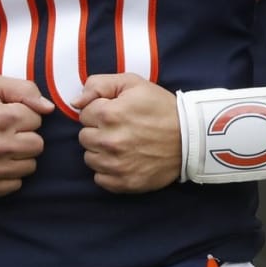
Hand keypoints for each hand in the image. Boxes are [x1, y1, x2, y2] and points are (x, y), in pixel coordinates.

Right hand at [0, 75, 53, 195]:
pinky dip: (9, 175)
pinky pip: (15, 185)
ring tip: (3, 148)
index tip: (9, 116)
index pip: (37, 120)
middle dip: (26, 137)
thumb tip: (48, 108)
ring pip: (30, 166)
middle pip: (38, 145)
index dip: (25, 116)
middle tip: (8, 133)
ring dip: (20, 157)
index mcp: (1, 118)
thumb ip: (24, 89)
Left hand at [76, 72, 180, 192]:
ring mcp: (115, 164)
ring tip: (124, 144)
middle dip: (99, 131)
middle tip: (121, 128)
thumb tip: (75, 102)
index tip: (117, 112)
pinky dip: (109, 170)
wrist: (191, 137)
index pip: (84, 114)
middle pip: (84, 137)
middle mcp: (109, 141)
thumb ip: (99, 84)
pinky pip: (100, 178)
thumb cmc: (161, 108)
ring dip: (102, 151)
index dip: (100, 110)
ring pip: (90, 158)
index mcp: (109, 114)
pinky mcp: (123, 182)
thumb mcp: (134, 83)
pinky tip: (125, 160)